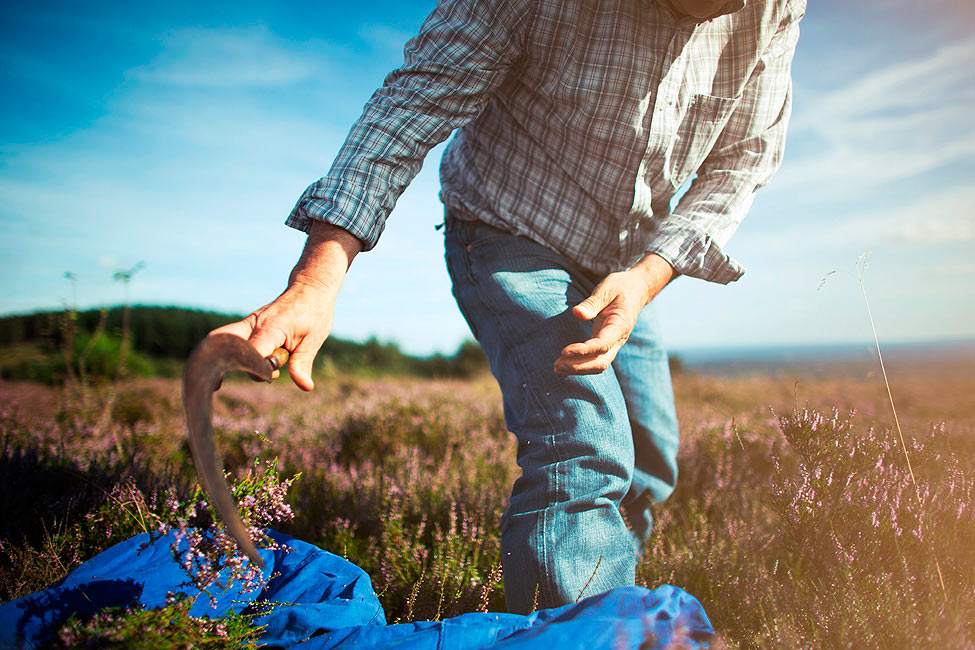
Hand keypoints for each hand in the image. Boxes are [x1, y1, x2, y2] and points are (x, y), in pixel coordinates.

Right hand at [210, 221, 359, 390]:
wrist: (309, 288)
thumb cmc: (314, 312)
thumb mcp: (314, 339)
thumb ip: (303, 363)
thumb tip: (305, 387)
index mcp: (271, 327)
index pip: (253, 352)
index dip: (256, 369)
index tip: (269, 376)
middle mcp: (253, 323)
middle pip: (224, 341)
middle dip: (223, 363)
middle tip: (222, 383)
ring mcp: (248, 323)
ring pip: (221, 338)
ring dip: (223, 360)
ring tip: (219, 383)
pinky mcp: (247, 325)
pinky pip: (229, 339)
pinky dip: (225, 355)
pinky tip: (220, 378)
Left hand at [554, 254, 672, 374]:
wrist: (636, 290)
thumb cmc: (619, 288)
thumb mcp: (606, 290)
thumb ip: (592, 303)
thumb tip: (576, 313)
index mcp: (620, 325)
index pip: (602, 345)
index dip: (584, 351)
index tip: (564, 352)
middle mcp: (618, 339)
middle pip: (601, 362)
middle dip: (579, 367)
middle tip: (556, 365)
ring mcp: (613, 344)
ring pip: (598, 364)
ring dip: (578, 369)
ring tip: (556, 367)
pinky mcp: (606, 344)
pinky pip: (595, 359)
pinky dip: (580, 364)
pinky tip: (565, 364)